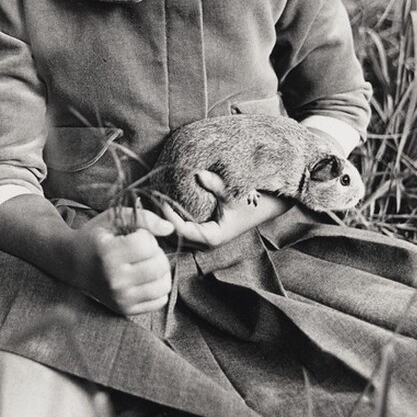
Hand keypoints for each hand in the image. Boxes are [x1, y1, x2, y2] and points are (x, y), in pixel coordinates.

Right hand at [71, 207, 174, 315]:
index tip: (134, 237)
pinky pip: (159, 300)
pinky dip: (158, 288)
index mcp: (108, 253)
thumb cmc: (96, 237)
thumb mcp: (114, 218)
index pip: (148, 244)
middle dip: (156, 253)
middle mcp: (114, 279)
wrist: (72, 263)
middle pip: (159, 265)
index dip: (146, 236)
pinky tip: (145, 278)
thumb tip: (170, 228)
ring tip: (146, 264)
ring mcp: (119, 297)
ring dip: (161, 271)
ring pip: (164, 285)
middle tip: (141, 251)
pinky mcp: (125, 309)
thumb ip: (144, 218)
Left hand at [159, 175, 290, 248]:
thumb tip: (198, 174)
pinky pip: (181, 229)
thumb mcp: (234, 191)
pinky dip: (171, 219)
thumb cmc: (253, 201)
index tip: (158, 197)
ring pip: (176, 235)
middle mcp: (206, 242)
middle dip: (160, 220)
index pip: (181, 230)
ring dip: (164, 220)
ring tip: (151, 201)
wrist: (269, 206)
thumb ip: (215, 184)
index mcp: (212, 237)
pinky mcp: (203, 231)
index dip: (167, 215)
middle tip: (147, 199)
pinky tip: (162, 204)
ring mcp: (204, 238)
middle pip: (174, 236)